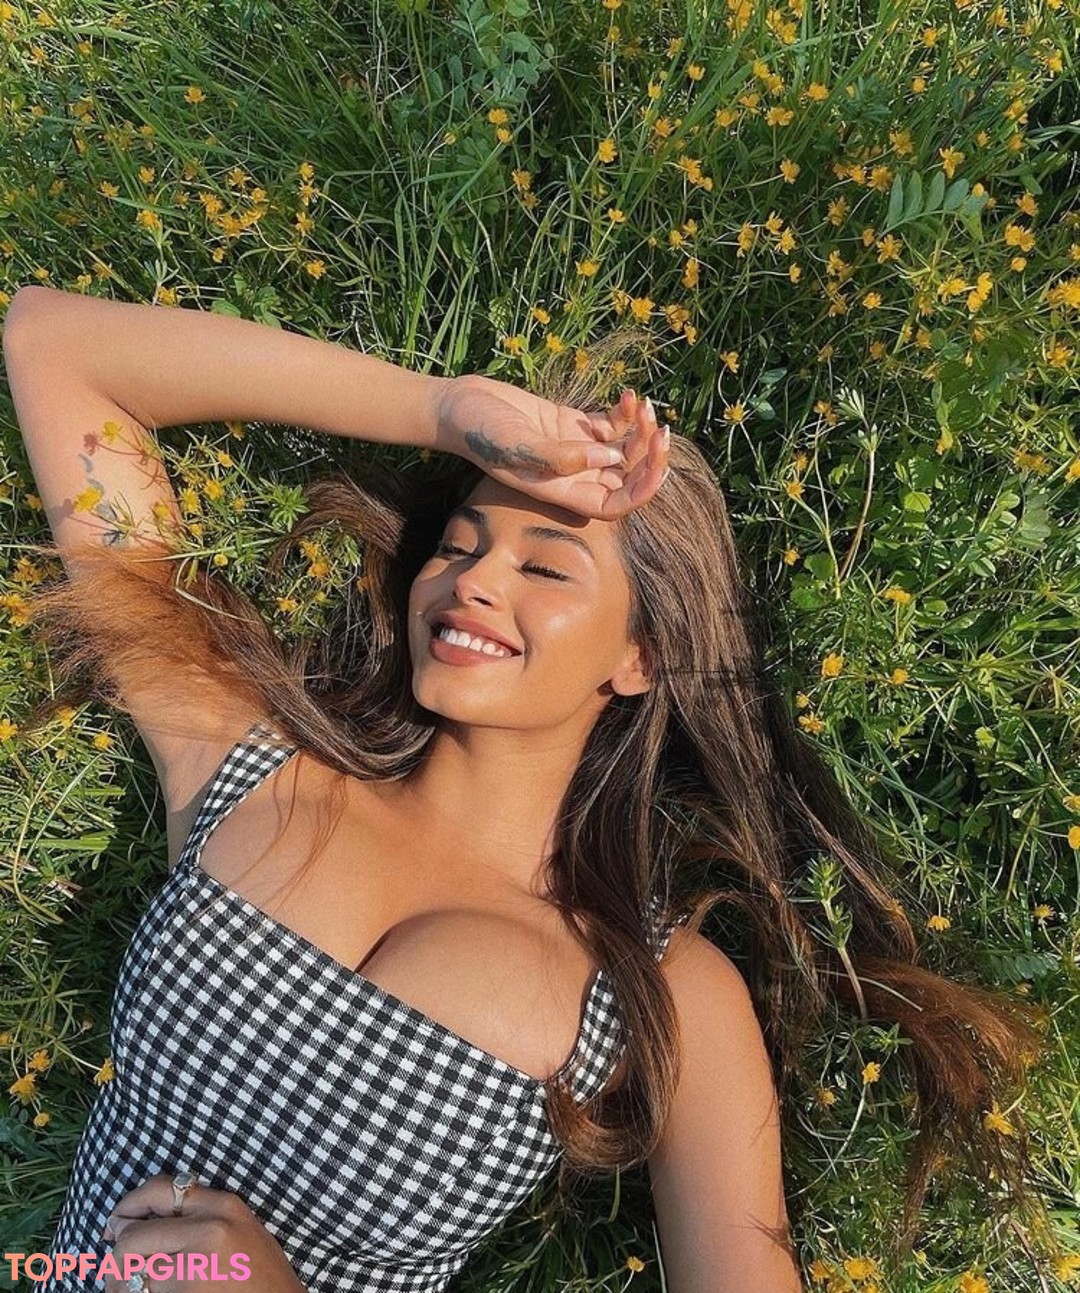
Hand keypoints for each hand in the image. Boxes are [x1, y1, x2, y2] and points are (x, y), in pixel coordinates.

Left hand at [100, 1174, 304, 1291]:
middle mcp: (210, 1227)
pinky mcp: (186, 1289)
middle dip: (117, 1256)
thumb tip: (134, 1222)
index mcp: (225, 1206)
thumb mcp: (240, 1233)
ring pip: (131, 1268)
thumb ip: (201, 1219)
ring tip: (130, 1289)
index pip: (161, 1189)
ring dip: (120, 1283)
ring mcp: (197, 1262)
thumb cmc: (261, 1280)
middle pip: (135, 1234)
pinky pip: (140, 1291)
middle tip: (116, 1272)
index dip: (130, 1205)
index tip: (118, 1223)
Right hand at [434, 374, 669, 518]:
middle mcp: (572, 475)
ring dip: (640, 431)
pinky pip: (610, 426)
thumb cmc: (480, 432)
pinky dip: (624, 413)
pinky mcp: (571, 426)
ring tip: (643, 406)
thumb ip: (560, 457)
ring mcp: (574, 450)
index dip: (641, 493)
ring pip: (623, 450)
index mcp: (561, 491)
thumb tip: (609, 458)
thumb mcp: (516, 445)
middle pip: (626, 478)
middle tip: (660, 429)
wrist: (458, 406)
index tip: (657, 467)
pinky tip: (627, 396)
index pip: (613, 505)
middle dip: (648, 457)